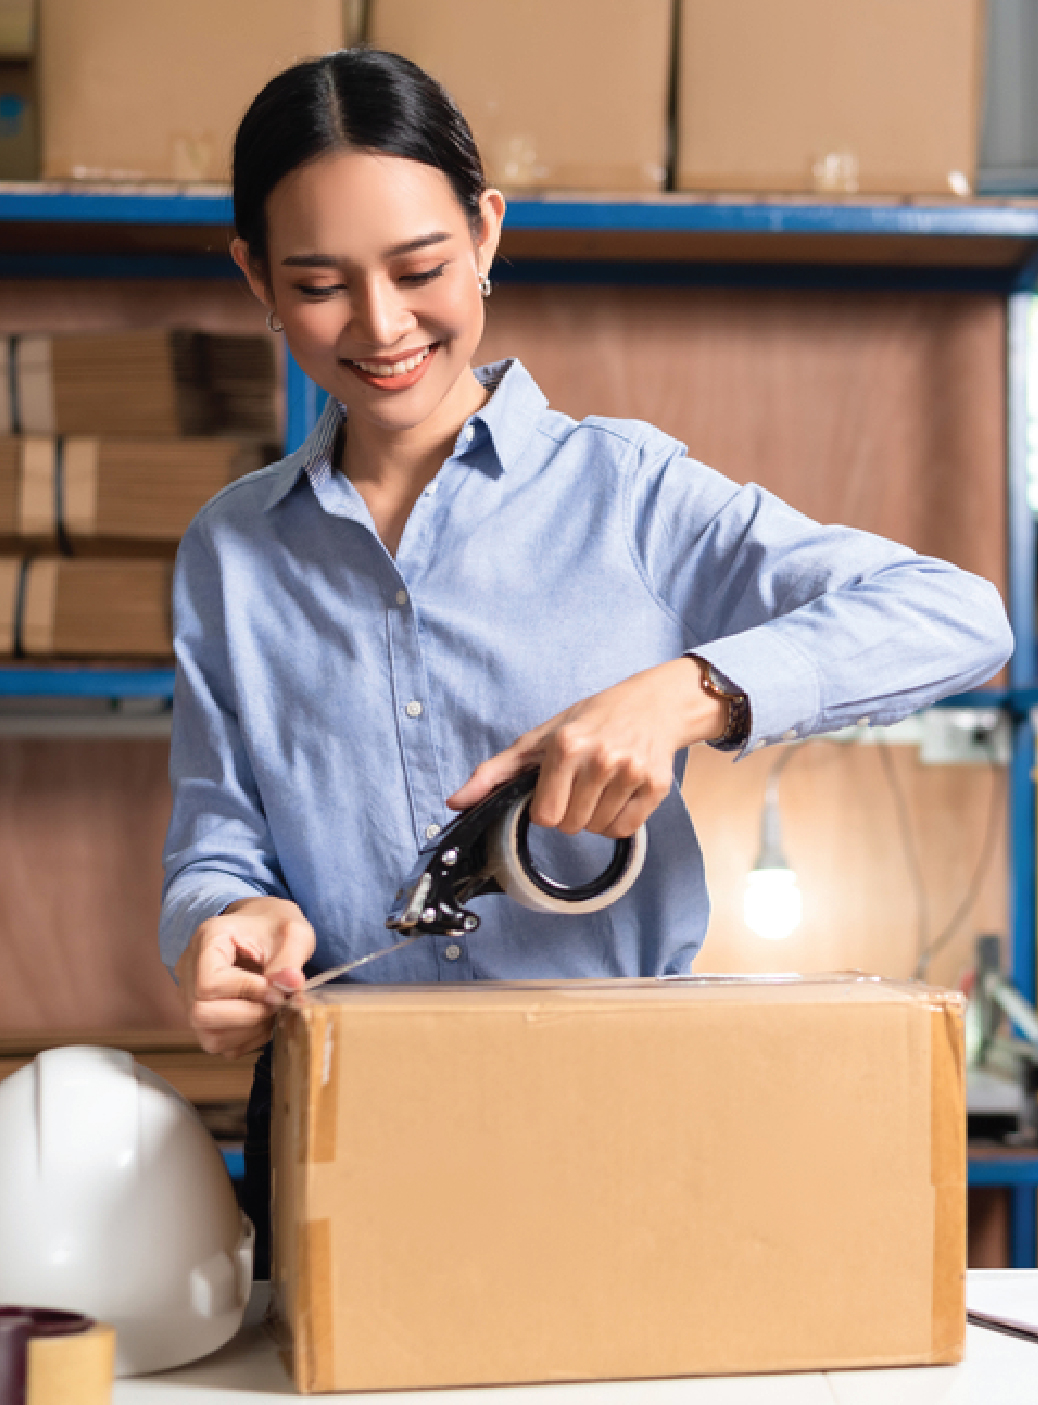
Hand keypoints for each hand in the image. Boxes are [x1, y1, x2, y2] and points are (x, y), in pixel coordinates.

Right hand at [174, 896, 315, 1057]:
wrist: (264, 927)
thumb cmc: (275, 925)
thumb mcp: (293, 932)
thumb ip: (291, 958)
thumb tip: (290, 985)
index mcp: (208, 940)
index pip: (209, 983)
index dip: (245, 992)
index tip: (274, 987)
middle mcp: (190, 971)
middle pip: (201, 1014)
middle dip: (247, 1015)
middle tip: (276, 1002)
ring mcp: (193, 997)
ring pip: (209, 1036)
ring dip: (249, 1031)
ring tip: (272, 1010)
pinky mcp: (204, 1017)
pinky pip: (219, 1045)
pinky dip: (247, 1039)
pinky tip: (264, 1018)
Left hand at [447, 658, 725, 838]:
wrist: (652, 704)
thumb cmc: (591, 720)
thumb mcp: (540, 739)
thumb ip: (494, 773)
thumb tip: (454, 803)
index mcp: (566, 745)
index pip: (545, 816)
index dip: (546, 808)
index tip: (555, 789)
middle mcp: (600, 758)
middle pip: (571, 826)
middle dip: (570, 812)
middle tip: (580, 784)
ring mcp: (631, 772)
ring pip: (599, 830)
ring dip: (595, 817)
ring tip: (602, 784)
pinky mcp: (656, 786)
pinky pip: (626, 830)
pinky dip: (619, 821)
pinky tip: (619, 792)